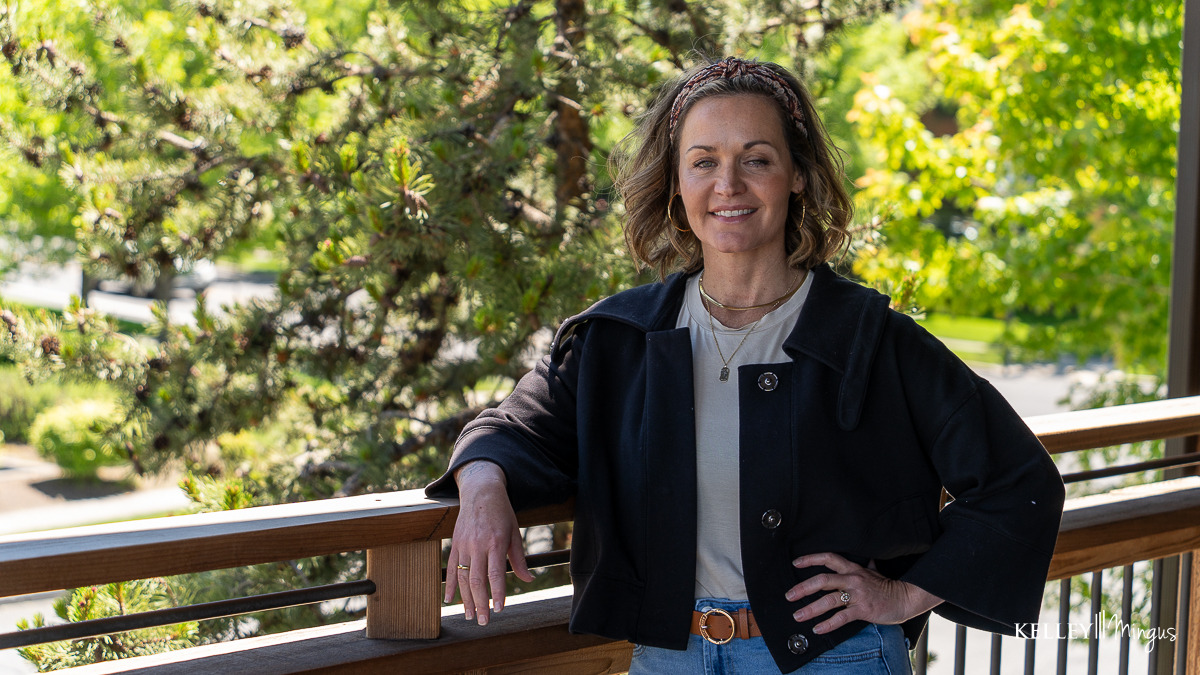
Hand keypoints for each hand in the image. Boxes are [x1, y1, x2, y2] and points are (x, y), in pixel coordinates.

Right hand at [444, 461, 533, 625]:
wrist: (481, 492)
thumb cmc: (502, 513)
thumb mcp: (514, 533)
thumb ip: (519, 558)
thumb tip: (528, 579)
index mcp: (495, 543)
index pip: (495, 574)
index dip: (497, 594)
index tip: (499, 609)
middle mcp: (477, 545)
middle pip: (476, 580)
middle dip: (480, 603)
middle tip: (483, 621)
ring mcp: (464, 545)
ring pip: (461, 577)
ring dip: (465, 599)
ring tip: (469, 615)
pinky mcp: (455, 544)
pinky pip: (451, 567)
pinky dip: (450, 585)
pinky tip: (450, 600)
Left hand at [786, 552, 941, 634]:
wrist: (905, 598)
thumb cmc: (888, 586)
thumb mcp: (874, 571)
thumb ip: (865, 565)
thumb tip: (865, 557)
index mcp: (853, 569)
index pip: (829, 558)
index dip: (811, 559)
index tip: (796, 563)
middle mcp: (853, 579)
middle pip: (823, 580)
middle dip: (803, 587)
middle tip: (789, 595)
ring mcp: (857, 595)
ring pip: (829, 600)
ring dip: (811, 608)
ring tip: (798, 615)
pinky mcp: (863, 610)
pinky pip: (842, 617)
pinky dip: (828, 624)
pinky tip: (818, 628)